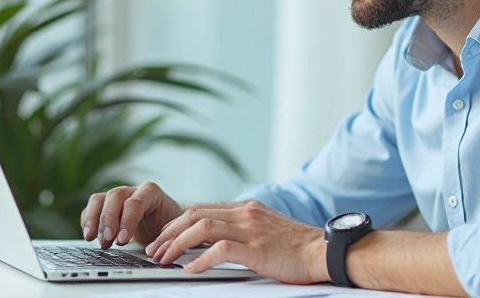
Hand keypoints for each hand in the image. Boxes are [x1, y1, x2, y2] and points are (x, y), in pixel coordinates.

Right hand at [80, 182, 183, 248]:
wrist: (165, 222)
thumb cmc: (169, 225)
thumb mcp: (171, 229)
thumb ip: (164, 235)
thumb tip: (152, 249)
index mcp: (151, 193)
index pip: (135, 202)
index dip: (127, 221)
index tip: (122, 240)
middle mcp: (133, 191)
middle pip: (115, 196)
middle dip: (108, 219)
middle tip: (106, 241)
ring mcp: (118, 196)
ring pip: (99, 199)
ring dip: (93, 219)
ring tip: (92, 238)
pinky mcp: (107, 205)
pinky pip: (92, 207)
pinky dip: (87, 220)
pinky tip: (89, 234)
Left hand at [145, 200, 328, 283]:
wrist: (324, 251)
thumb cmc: (298, 248)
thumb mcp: (266, 230)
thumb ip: (243, 230)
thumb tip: (216, 242)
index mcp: (246, 209)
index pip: (202, 209)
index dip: (177, 223)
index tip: (163, 239)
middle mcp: (245, 213)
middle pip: (196, 214)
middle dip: (170, 232)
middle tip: (155, 250)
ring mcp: (251, 229)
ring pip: (202, 228)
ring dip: (178, 244)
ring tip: (165, 259)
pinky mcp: (257, 248)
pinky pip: (221, 249)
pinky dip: (201, 260)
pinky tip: (191, 270)